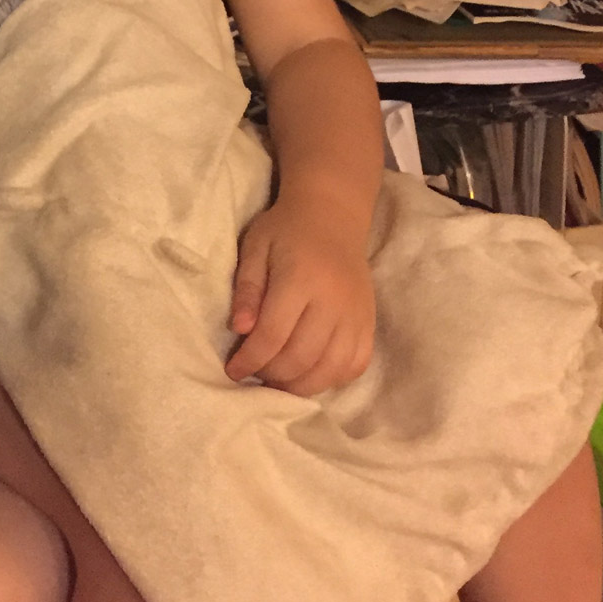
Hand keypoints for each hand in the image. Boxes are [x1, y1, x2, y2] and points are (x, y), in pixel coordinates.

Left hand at [224, 197, 374, 394]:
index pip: (273, 334)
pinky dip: (331, 379)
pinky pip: (355, 365)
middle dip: (272, 375)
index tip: (233, 370)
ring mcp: (356, 315)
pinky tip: (309, 373)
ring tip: (278, 380)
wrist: (332, 216)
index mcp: (300, 279)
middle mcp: (333, 301)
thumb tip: (239, 329)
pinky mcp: (370, 322)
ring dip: (300, 385)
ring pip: (330, 368)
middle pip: (302, 357)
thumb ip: (247, 287)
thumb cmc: (286, 230)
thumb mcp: (256, 247)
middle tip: (254, 374)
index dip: (250, 359)